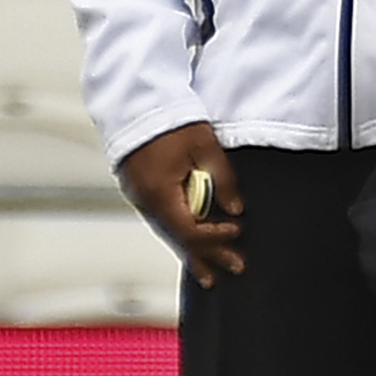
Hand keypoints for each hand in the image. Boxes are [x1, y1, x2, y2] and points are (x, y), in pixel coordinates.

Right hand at [118, 121, 245, 283]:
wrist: (138, 101)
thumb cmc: (171, 119)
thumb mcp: (205, 145)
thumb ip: (223, 179)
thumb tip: (236, 208)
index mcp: (160, 192)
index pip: (190, 229)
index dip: (216, 235)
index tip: (237, 231)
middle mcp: (146, 200)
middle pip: (180, 238)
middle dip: (209, 255)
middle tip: (235, 268)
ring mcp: (140, 196)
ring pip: (169, 232)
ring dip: (193, 252)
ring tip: (210, 274)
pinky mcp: (140, 189)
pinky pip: (162, 220)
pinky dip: (179, 234)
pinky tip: (189, 246)